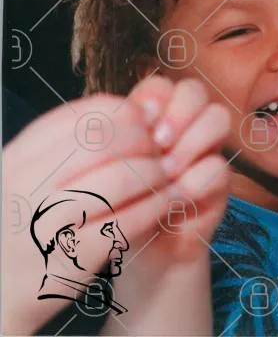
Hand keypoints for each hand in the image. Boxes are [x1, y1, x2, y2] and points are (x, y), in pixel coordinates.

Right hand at [2, 76, 230, 335]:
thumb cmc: (29, 222)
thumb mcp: (34, 173)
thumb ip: (73, 142)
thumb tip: (140, 110)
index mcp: (18, 158)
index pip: (83, 115)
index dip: (126, 114)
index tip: (144, 122)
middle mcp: (25, 187)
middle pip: (103, 140)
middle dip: (143, 141)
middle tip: (160, 150)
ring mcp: (46, 225)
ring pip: (119, 177)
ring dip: (154, 173)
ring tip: (165, 177)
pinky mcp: (72, 259)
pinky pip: (128, 221)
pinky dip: (156, 206)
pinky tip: (168, 202)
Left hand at [123, 76, 231, 262]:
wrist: (135, 251)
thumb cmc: (113, 205)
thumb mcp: (104, 171)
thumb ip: (116, 141)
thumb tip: (131, 117)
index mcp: (152, 118)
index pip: (163, 85)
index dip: (156, 97)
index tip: (140, 123)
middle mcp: (183, 127)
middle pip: (196, 90)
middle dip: (180, 111)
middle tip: (159, 142)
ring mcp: (204, 151)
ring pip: (218, 117)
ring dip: (192, 141)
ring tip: (168, 170)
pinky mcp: (219, 182)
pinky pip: (219, 166)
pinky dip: (196, 179)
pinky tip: (175, 196)